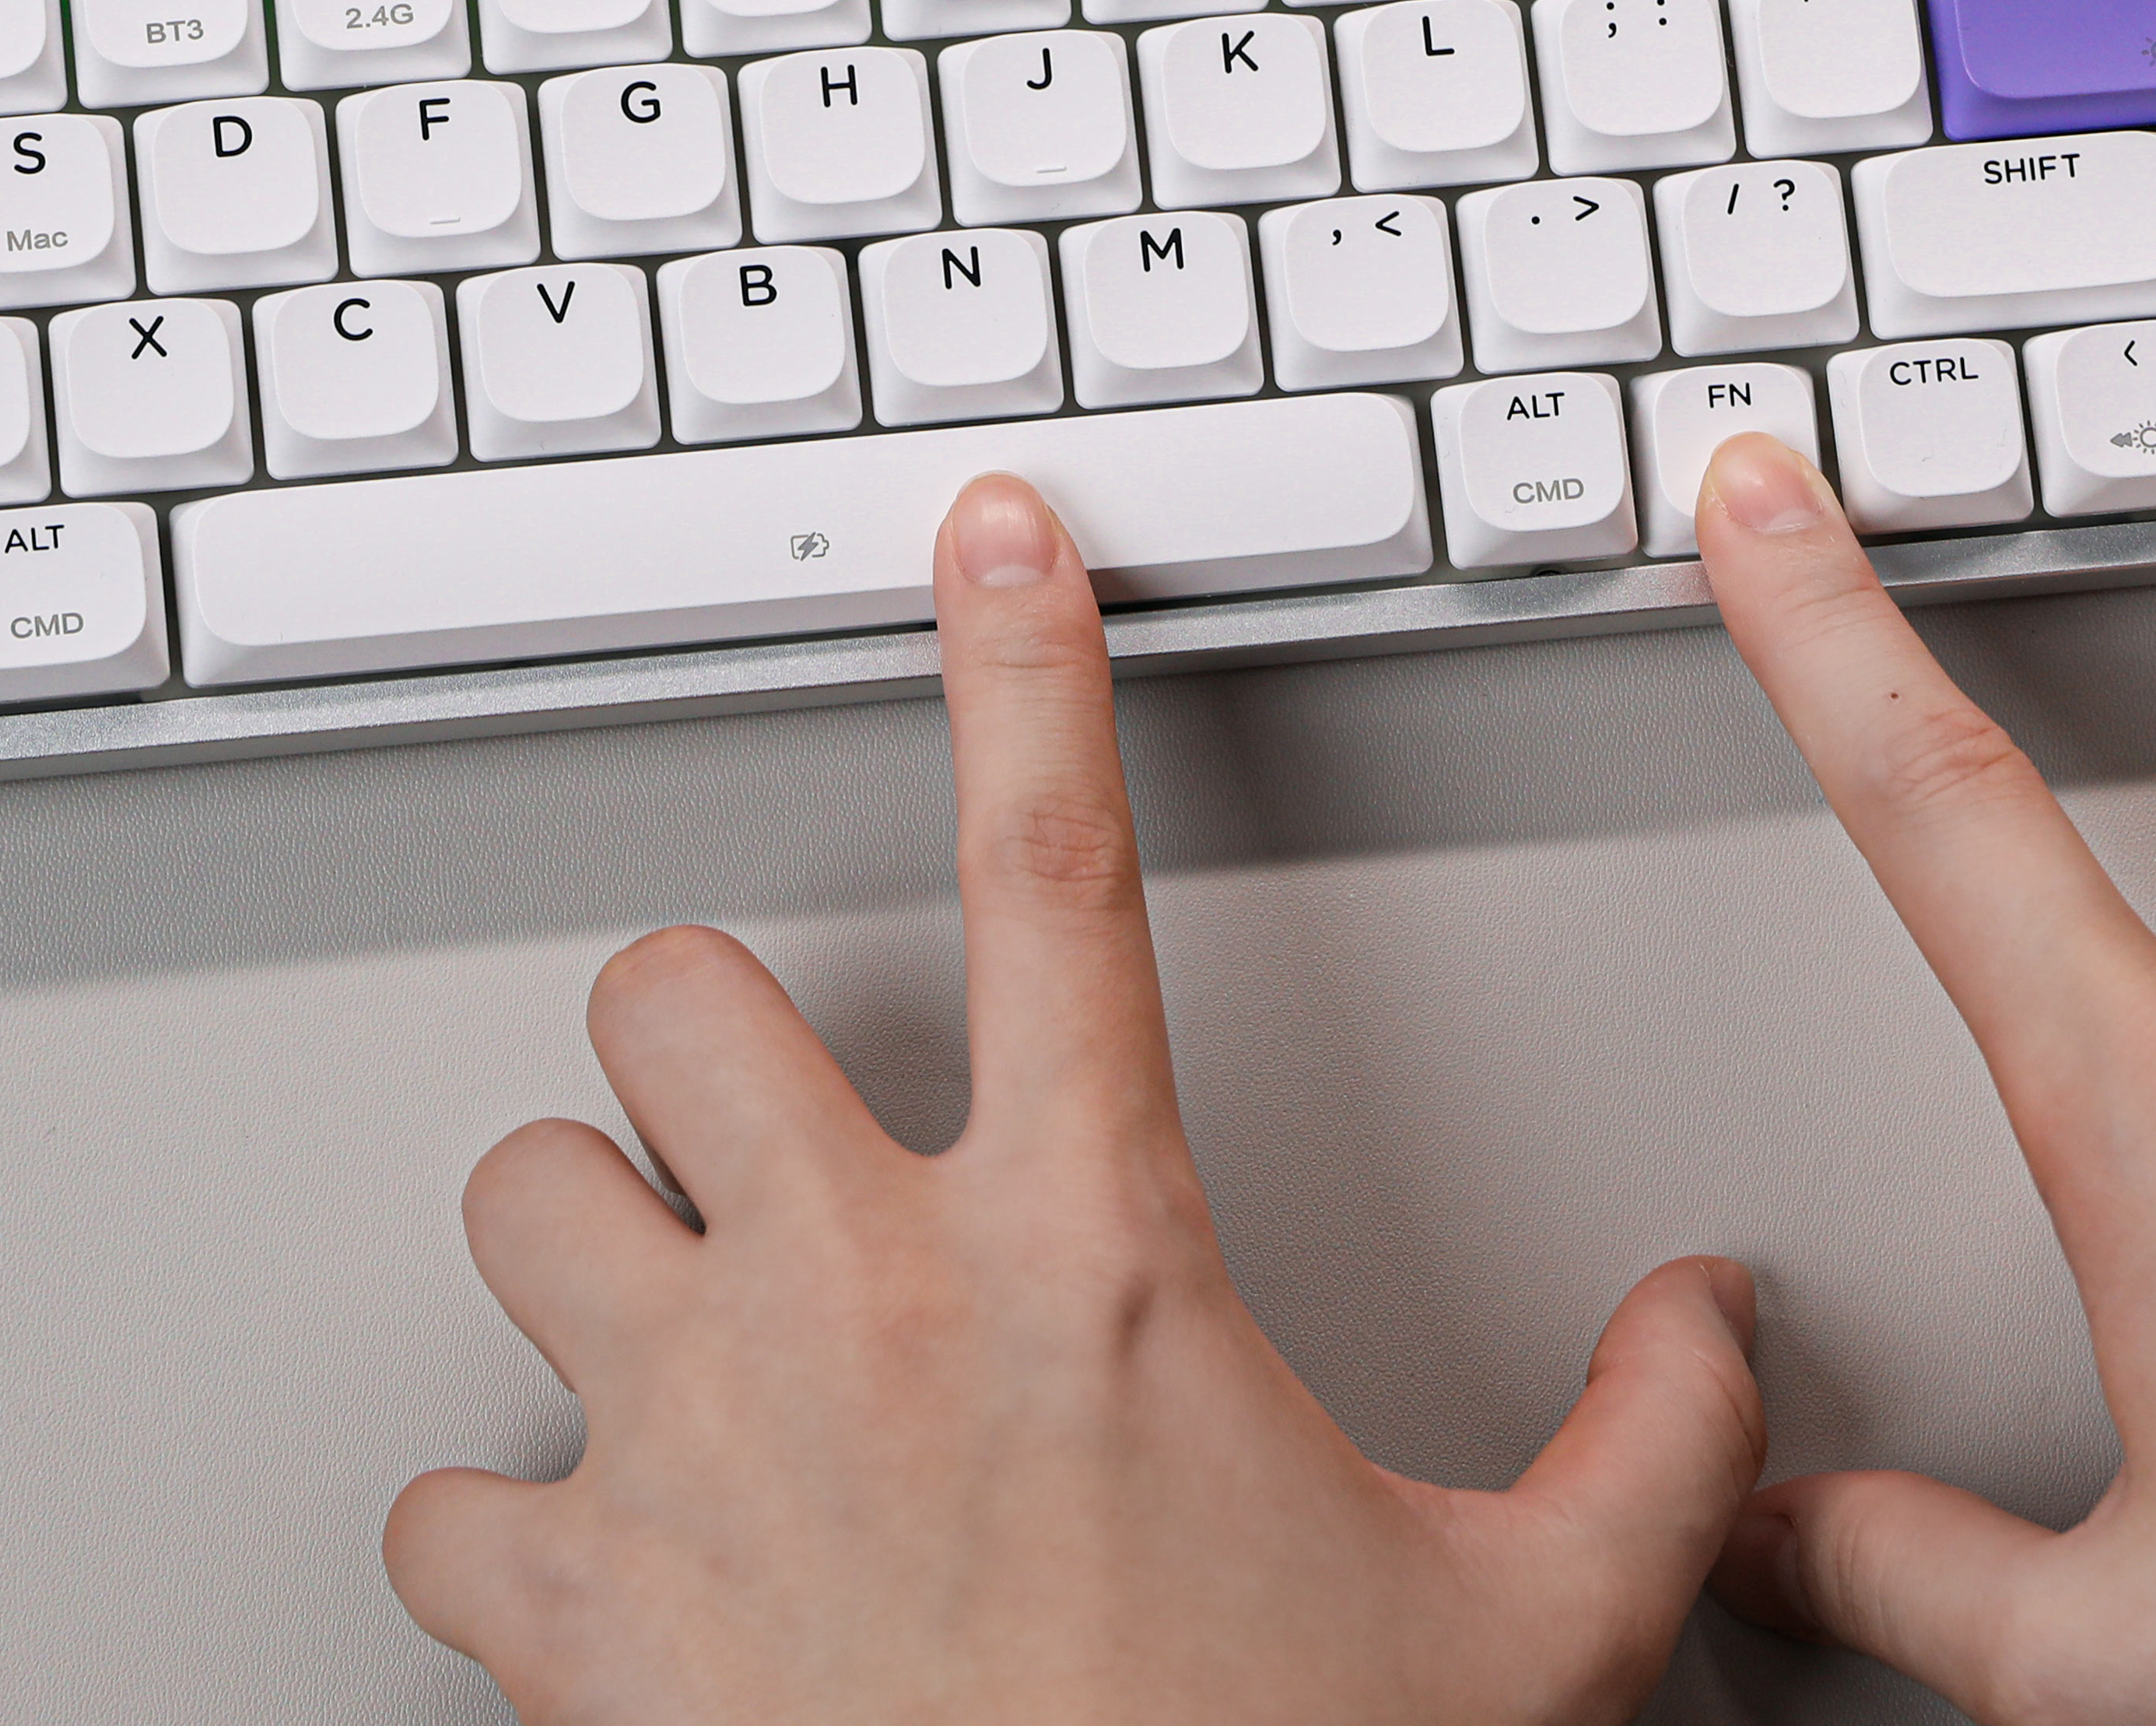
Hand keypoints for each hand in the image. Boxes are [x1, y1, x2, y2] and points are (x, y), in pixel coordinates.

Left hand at [382, 471, 1765, 1724]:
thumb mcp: (1526, 1634)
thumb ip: (1650, 1449)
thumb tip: (1713, 1326)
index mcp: (1093, 1259)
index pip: (1063, 867)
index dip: (1025, 664)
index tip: (987, 540)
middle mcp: (861, 1304)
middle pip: (676, 997)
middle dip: (709, 1058)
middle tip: (773, 1150)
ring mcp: (689, 1445)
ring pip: (524, 1200)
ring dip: (588, 1264)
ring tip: (675, 1357)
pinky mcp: (567, 1611)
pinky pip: (442, 1496)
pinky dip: (499, 1536)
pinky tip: (594, 1584)